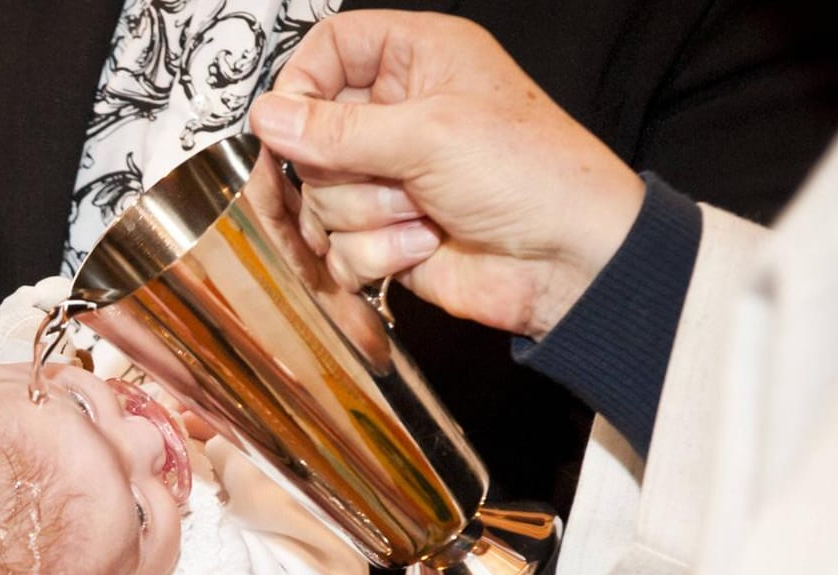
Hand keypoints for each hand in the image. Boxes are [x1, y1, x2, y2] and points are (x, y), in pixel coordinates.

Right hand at [249, 11, 644, 338]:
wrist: (571, 263)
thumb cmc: (531, 174)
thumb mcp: (429, 134)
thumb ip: (337, 129)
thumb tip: (266, 117)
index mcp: (418, 59)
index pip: (328, 48)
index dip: (302, 85)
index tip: (292, 124)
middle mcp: (398, 113)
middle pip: (311, 133)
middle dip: (344, 169)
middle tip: (391, 176)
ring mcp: (388, 178)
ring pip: (320, 196)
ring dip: (367, 215)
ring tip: (423, 214)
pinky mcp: (384, 234)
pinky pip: (337, 246)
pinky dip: (375, 254)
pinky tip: (424, 245)